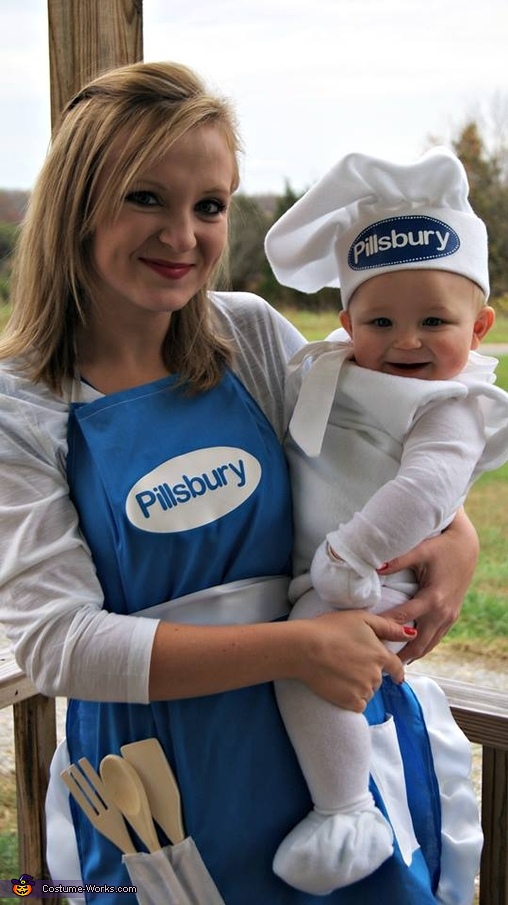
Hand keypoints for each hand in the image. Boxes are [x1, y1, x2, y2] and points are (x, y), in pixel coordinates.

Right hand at [293, 609, 407, 711]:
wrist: (305, 649)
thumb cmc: (331, 629)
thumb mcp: (362, 619)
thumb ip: (389, 627)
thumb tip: (412, 634)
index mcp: (380, 655)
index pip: (396, 667)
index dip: (396, 671)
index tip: (396, 676)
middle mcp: (376, 675)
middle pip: (378, 679)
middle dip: (368, 674)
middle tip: (349, 664)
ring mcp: (363, 690)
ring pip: (367, 692)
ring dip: (359, 686)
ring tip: (340, 673)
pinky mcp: (350, 702)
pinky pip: (357, 705)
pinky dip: (351, 699)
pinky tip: (339, 687)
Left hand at [380, 508, 478, 660]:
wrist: (467, 548)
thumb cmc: (441, 547)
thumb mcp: (420, 551)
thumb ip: (398, 561)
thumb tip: (375, 567)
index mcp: (432, 598)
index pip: (403, 618)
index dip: (385, 628)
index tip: (368, 638)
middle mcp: (442, 612)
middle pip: (418, 642)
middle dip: (401, 655)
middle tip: (381, 665)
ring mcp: (449, 616)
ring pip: (430, 644)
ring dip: (413, 654)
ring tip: (393, 665)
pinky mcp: (452, 616)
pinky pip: (437, 638)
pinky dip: (424, 647)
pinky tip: (411, 652)